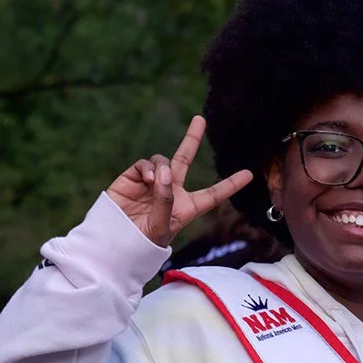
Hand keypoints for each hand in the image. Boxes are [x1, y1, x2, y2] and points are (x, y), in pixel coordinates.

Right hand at [105, 115, 253, 246]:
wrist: (113, 242)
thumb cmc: (142, 242)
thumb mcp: (161, 226)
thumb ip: (165, 199)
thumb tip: (164, 171)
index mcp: (186, 207)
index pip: (213, 194)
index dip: (230, 184)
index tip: (249, 175)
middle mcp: (171, 191)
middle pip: (185, 160)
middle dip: (192, 138)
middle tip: (200, 119)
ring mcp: (152, 183)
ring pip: (164, 161)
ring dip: (162, 166)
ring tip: (155, 182)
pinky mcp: (133, 178)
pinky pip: (146, 164)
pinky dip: (148, 168)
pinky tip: (147, 179)